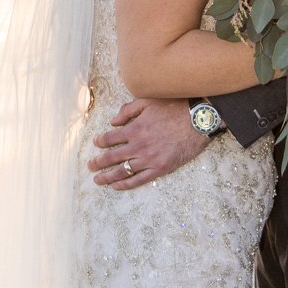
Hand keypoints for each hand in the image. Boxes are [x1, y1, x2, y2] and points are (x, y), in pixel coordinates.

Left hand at [88, 98, 207, 190]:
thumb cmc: (174, 108)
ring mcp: (148, 159)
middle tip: (90, 166)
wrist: (197, 121)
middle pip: (111, 157)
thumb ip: (127, 110)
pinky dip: (126, 184)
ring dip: (107, 177)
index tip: (96, 144)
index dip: (100, 142)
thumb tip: (113, 121)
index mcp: (134, 129)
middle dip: (98, 163)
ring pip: (122, 171)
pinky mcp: (160, 168)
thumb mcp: (148, 101)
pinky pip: (139, 180)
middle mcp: (138, 146)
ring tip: (98, 180)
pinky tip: (116, 186)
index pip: (110, 138)